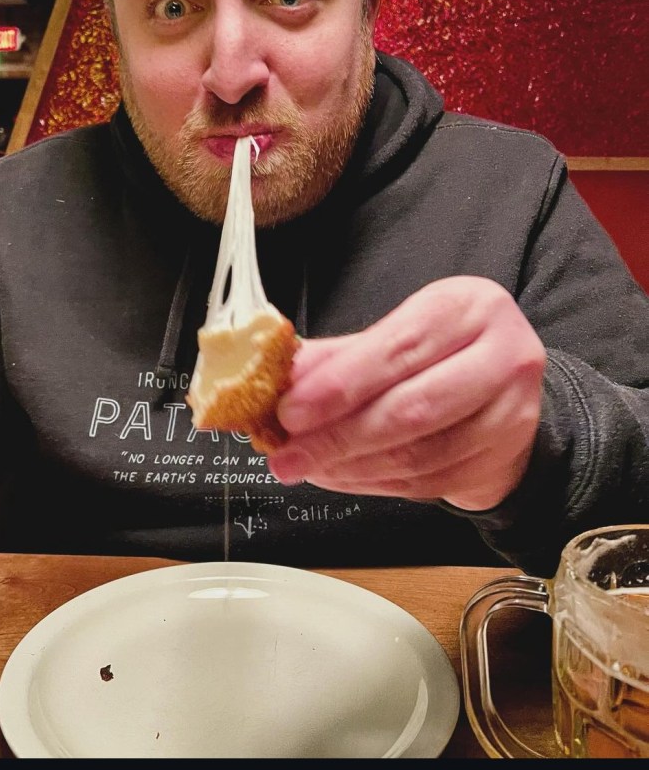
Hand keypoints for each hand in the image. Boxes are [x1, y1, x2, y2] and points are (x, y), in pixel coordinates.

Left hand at [269, 276, 545, 510]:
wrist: (503, 389)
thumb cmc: (440, 353)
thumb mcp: (397, 334)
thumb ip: (340, 357)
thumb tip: (279, 382)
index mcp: (466, 307)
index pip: (398, 349)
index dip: (340, 385)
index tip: (290, 410)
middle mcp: (502, 355)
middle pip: (412, 407)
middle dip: (338, 436)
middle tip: (287, 454)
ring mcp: (511, 412)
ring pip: (420, 454)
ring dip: (352, 467)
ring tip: (307, 467)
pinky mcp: (503, 459)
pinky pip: (428, 482)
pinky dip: (375, 484)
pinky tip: (341, 477)